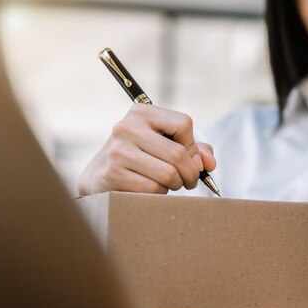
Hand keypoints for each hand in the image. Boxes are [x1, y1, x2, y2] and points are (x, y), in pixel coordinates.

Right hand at [77, 104, 215, 195]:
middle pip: (179, 154)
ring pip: (168, 174)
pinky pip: (153, 189)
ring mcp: (118, 151)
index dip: (193, 146)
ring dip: (175, 185)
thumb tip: (209, 163)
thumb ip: (193, 149)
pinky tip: (152, 191)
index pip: (184, 124)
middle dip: (190, 173)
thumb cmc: (140, 158)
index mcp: (142, 112)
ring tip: (169, 184)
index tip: (190, 158)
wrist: (99, 176)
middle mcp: (127, 127)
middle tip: (188, 181)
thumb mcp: (164, 144)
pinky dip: (159, 194)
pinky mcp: (113, 174)